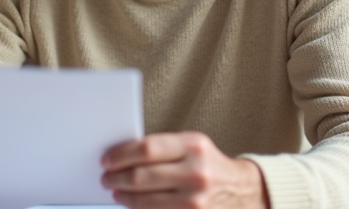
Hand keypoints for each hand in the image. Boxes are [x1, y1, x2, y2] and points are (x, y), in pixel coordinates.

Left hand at [101, 131, 268, 208]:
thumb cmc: (208, 164)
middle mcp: (196, 173)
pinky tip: (132, 204)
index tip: (107, 160)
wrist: (242, 191)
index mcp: (194, 146)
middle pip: (142, 176)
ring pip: (145, 201)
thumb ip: (162, 149)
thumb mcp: (192, 145)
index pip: (147, 148)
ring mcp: (195, 200)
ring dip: (124, 197)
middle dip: (117, 178)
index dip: (121, 155)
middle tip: (106, 178)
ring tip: (116, 192)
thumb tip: (122, 156)